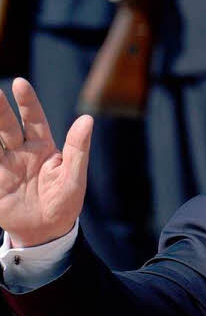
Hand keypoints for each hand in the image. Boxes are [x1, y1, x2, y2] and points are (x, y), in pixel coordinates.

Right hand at [0, 79, 90, 248]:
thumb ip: (78, 149)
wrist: (46, 232)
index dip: (27, 102)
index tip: (19, 83)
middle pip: (7, 127)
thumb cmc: (65, 203)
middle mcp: (21, 152)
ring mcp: (4, 166)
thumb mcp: (74, 178)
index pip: (34, 119)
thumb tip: (88, 119)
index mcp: (43, 148)